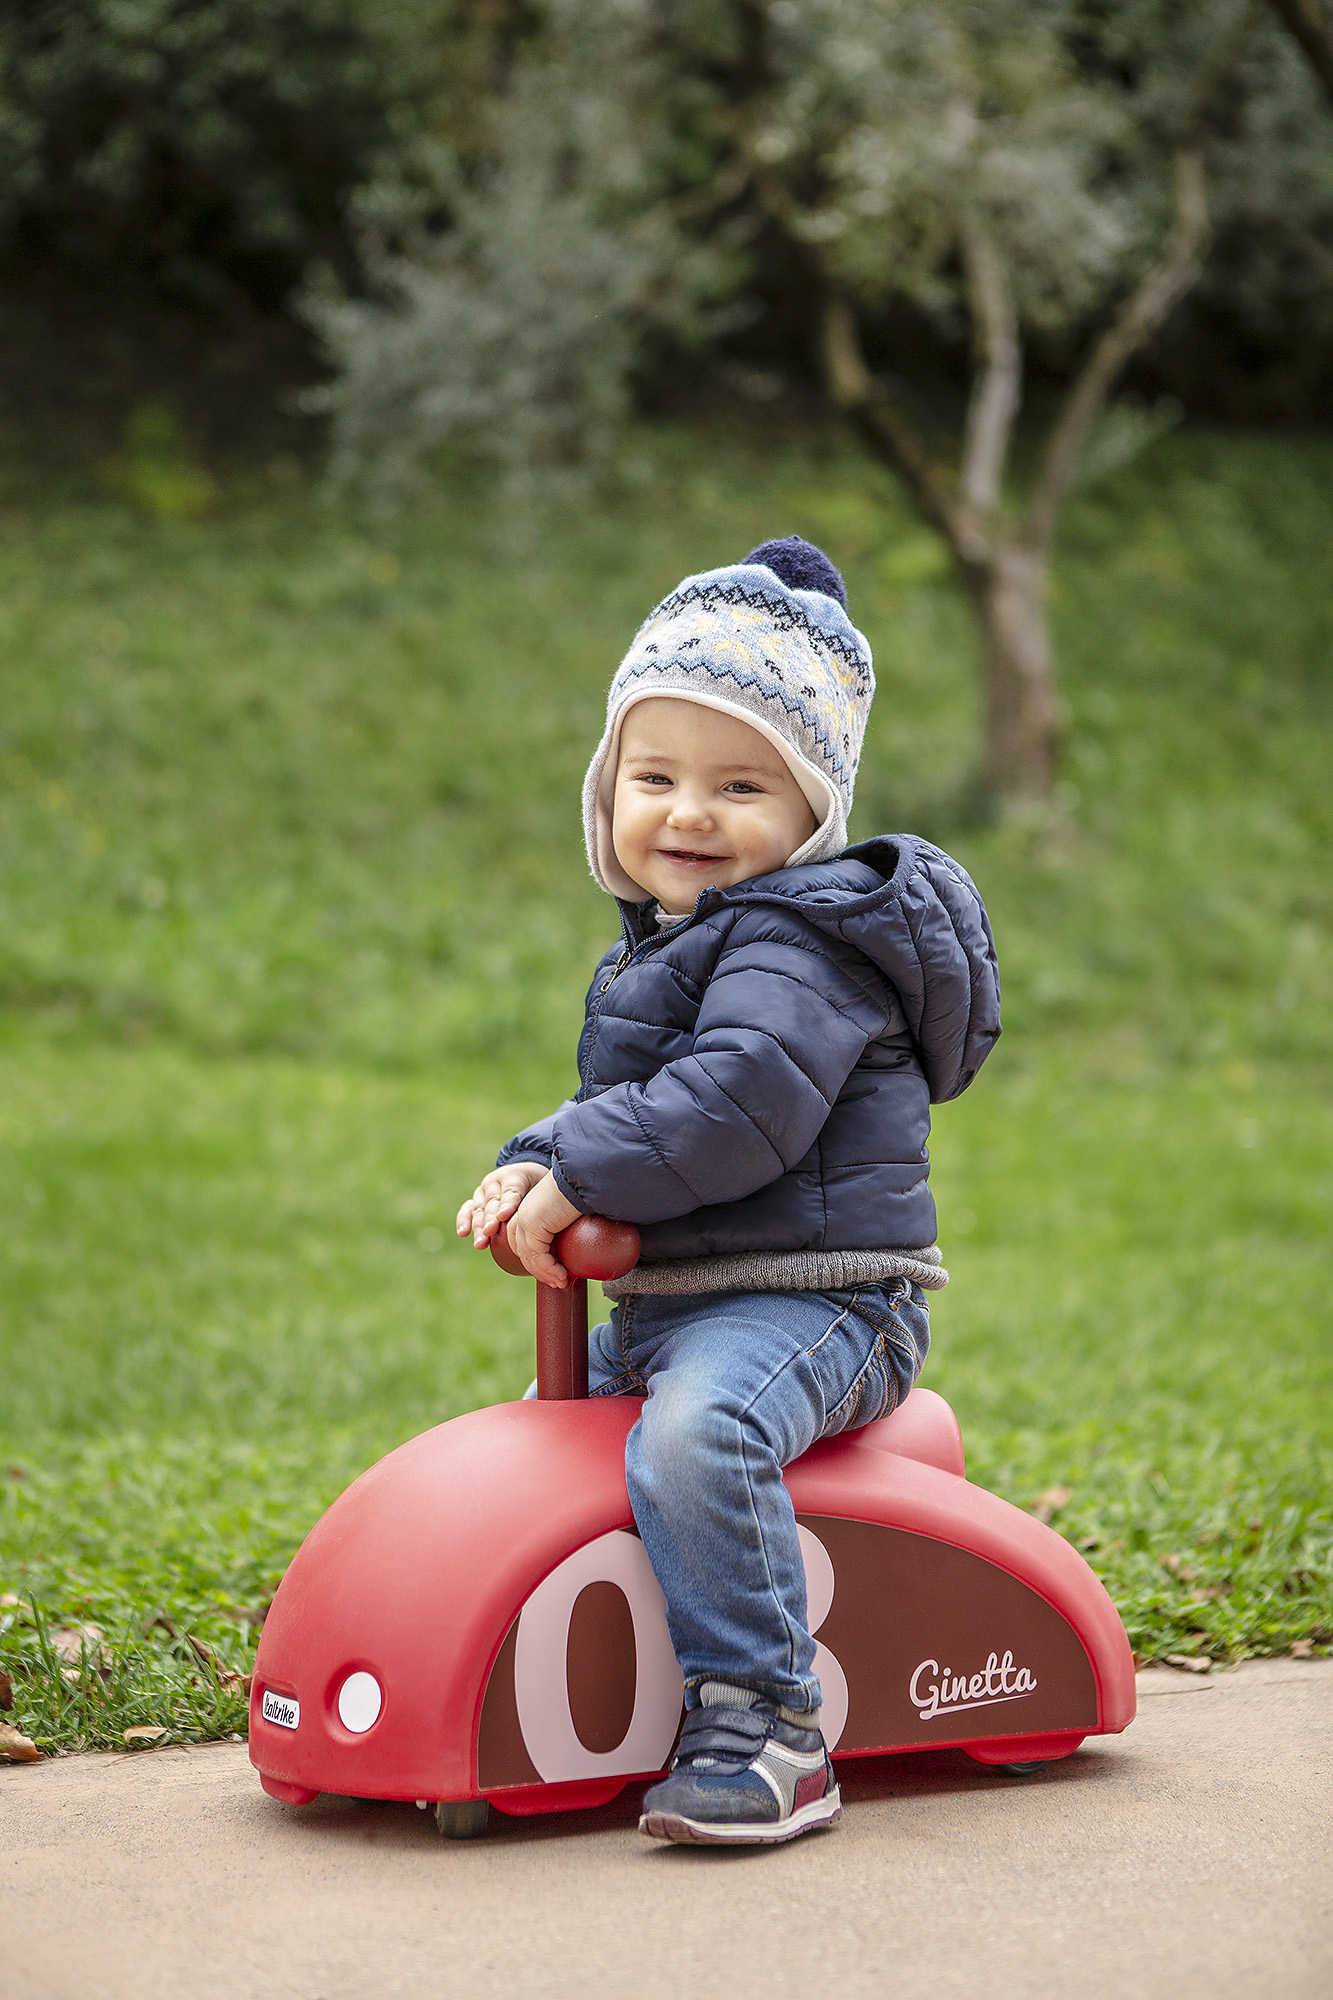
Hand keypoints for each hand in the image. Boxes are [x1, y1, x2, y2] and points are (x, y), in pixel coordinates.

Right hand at [456, 1162, 548, 1247]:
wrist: (525, 1175)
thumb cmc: (537, 1184)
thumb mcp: (543, 1185)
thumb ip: (548, 1196)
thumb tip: (567, 1215)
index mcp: (514, 1177)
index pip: (511, 1190)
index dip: (507, 1203)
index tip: (503, 1216)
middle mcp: (495, 1183)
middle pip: (492, 1203)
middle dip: (490, 1218)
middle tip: (491, 1231)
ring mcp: (483, 1192)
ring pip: (479, 1209)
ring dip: (478, 1226)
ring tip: (481, 1242)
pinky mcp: (476, 1201)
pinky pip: (467, 1210)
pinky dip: (463, 1220)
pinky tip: (463, 1233)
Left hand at [507, 1171, 582, 1287]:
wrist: (583, 1176)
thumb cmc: (583, 1191)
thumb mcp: (569, 1210)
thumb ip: (566, 1224)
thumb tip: (584, 1238)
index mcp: (528, 1210)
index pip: (522, 1242)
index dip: (535, 1261)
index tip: (553, 1273)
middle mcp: (522, 1215)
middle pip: (524, 1252)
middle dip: (540, 1271)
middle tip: (558, 1283)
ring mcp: (525, 1220)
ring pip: (530, 1258)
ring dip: (546, 1274)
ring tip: (562, 1283)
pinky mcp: (533, 1225)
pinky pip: (539, 1257)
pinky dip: (550, 1270)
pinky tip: (563, 1276)